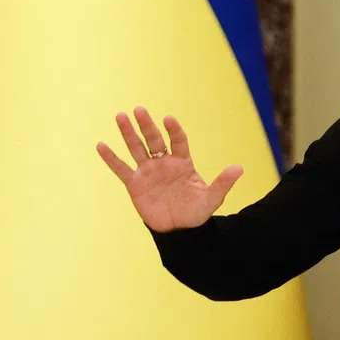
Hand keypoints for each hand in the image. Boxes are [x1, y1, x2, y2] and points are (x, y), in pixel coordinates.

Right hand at [96, 107, 242, 232]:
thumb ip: (223, 183)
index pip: (178, 141)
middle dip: (147, 125)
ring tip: (120, 116)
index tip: (168, 119)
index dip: (174, 130)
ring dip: (128, 133)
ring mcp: (148, 172)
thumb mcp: (212, 199)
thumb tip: (239, 168)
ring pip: (137, 149)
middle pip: (154, 139)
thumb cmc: (196, 211)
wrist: (179, 229)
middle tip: (139, 109)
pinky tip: (101, 145)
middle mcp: (164, 163)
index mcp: (183, 162)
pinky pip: (121, 169)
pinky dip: (112, 158)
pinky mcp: (135, 184)